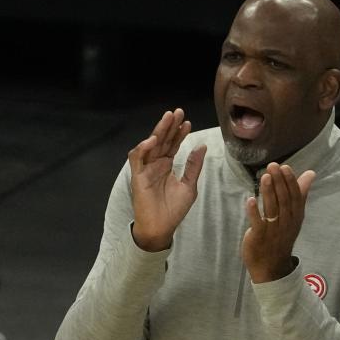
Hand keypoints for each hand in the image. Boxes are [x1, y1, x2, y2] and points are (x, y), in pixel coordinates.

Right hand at [129, 108, 206, 251]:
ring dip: (158, 131)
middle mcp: (155, 164)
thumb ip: (193, 166)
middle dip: (169, 126)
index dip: (179, 133)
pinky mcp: (137, 177)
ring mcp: (146, 169)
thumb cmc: (174, 210)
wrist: (162, 228)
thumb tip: (202, 146)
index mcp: (167, 166)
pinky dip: (143, 148)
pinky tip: (154, 140)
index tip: (188, 123)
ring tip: (168, 118)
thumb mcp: (189, 186)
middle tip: (178, 112)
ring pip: (150, 144)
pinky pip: (137, 158)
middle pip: (162, 140)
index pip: (172, 144)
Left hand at [242, 163, 315, 282]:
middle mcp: (286, 223)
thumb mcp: (294, 216)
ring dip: (268, 192)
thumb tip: (310, 174)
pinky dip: (254, 212)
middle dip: (279, 183)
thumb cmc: (281, 236)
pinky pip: (257, 223)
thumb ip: (300, 194)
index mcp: (295, 217)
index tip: (285, 167)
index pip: (295, 197)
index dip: (291, 182)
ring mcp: (273, 231)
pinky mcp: (259, 238)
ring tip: (264, 177)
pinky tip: (251, 199)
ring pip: (272, 209)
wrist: (272, 267)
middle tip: (273, 166)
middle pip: (284, 200)